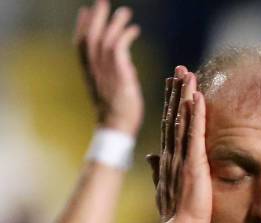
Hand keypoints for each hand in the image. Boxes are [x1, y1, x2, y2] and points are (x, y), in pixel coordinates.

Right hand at [74, 0, 143, 135]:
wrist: (117, 127)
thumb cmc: (117, 115)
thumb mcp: (110, 92)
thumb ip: (112, 75)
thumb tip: (125, 65)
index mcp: (89, 73)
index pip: (81, 45)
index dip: (81, 27)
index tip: (84, 13)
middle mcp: (94, 68)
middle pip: (90, 34)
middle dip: (96, 17)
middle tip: (102, 2)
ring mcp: (105, 69)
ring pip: (106, 36)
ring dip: (115, 22)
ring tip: (125, 11)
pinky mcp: (118, 71)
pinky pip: (120, 45)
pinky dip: (126, 35)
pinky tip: (135, 30)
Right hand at [147, 69, 211, 222]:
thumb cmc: (175, 215)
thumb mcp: (164, 189)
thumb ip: (157, 171)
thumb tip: (150, 156)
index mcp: (167, 161)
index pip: (169, 127)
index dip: (171, 105)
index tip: (173, 86)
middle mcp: (171, 155)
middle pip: (173, 117)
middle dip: (176, 92)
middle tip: (180, 70)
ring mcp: (180, 158)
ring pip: (182, 120)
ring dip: (185, 96)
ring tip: (188, 74)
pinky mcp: (193, 164)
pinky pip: (194, 133)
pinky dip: (196, 114)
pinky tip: (198, 96)